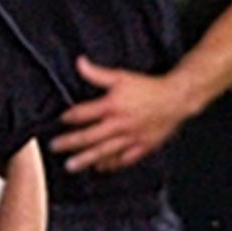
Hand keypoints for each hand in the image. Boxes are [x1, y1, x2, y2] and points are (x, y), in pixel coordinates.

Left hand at [50, 56, 197, 172]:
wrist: (176, 99)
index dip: (70, 117)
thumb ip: (97, 73)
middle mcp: (119, 124)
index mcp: (112, 106)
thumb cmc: (149, 87)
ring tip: (71, 166)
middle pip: (89, 137)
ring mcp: (130, 138)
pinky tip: (100, 168)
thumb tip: (79, 62)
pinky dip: (111, 164)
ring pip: (104, 151)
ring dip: (85, 159)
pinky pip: (124, 159)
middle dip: (70, 142)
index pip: (84, 113)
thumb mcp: (121, 76)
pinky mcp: (143, 146)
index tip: (61, 119)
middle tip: (54, 147)